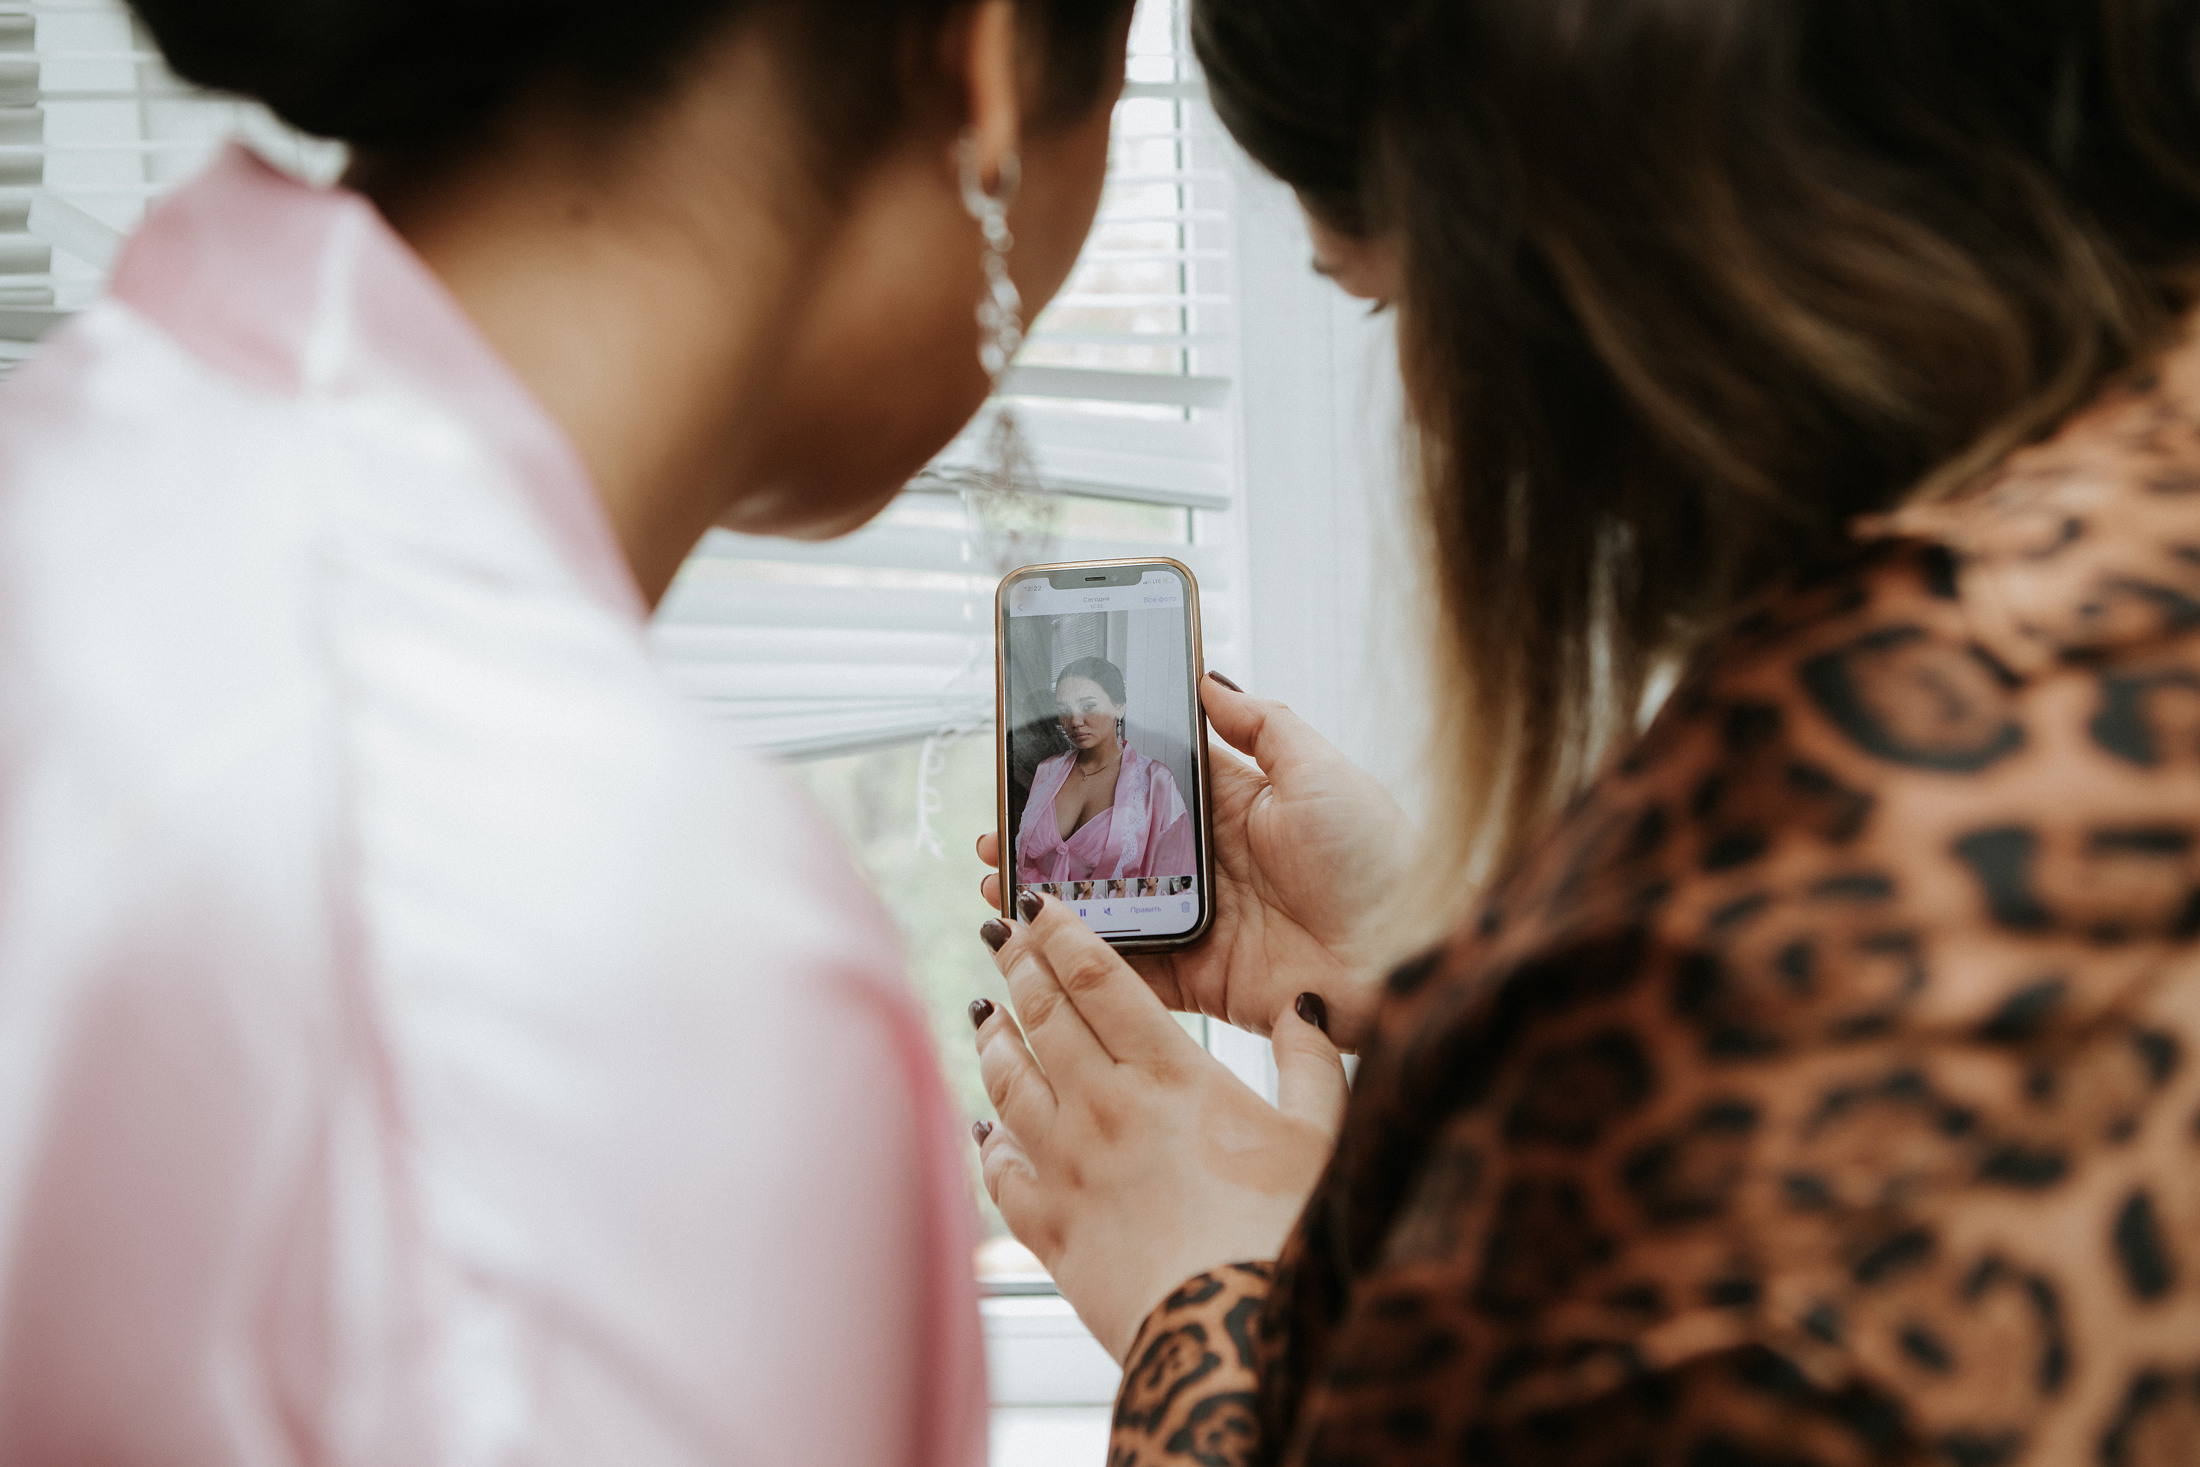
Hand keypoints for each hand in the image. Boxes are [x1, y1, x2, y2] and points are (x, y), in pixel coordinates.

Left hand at [974, 892, 1346, 1360]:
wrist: (1230, 1337)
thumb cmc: (1286, 1236)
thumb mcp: (1322, 1137)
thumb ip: (1313, 1064)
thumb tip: (1306, 1006)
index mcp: (1173, 1074)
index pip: (1100, 979)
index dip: (1062, 933)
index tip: (1038, 904)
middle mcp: (1108, 1106)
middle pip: (1044, 1015)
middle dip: (1018, 966)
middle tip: (999, 934)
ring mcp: (1069, 1165)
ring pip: (1008, 1081)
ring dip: (994, 1039)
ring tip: (986, 1014)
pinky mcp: (1048, 1226)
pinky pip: (998, 1168)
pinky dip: (986, 1139)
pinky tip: (983, 1126)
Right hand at [980, 674, 1409, 1049]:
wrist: (1411, 952)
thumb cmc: (1379, 855)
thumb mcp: (1320, 768)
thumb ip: (1260, 723)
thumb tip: (1209, 676)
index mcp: (1237, 807)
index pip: (1147, 780)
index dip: (1093, 773)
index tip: (1039, 758)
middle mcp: (1211, 865)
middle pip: (1113, 847)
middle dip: (1052, 837)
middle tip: (997, 826)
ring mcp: (1200, 924)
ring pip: (1107, 907)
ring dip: (1050, 895)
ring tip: (998, 877)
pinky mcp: (1201, 981)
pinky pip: (1127, 971)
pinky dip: (1079, 960)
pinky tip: (1036, 940)